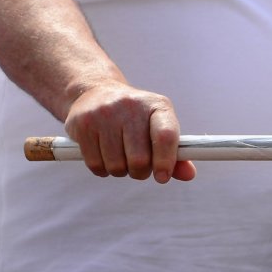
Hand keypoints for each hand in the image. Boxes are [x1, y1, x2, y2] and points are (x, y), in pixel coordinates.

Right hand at [63, 82, 195, 181]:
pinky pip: (95, 165)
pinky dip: (102, 170)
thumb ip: (174, 153)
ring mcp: (104, 113)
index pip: (165, 136)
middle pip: (140, 159)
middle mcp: (131, 105)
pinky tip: (104, 155)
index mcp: (157, 105)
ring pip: (116, 166)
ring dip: (120, 171)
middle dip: (140, 172)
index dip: (166, 161)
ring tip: (120, 157)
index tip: (162, 177)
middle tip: (138, 166)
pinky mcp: (82, 124)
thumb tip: (189, 174)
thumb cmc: (135, 118)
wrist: (95, 93)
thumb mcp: (157, 127)